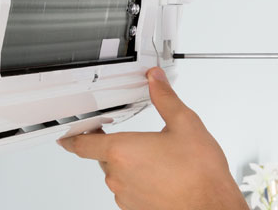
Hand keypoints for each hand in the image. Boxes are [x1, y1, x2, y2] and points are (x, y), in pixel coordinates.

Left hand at [58, 67, 247, 209]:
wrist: (211, 208)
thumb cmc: (200, 176)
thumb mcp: (185, 124)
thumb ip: (165, 99)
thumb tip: (155, 81)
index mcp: (123, 151)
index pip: (83, 143)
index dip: (72, 137)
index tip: (66, 135)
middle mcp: (118, 176)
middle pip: (105, 157)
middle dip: (120, 148)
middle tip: (143, 142)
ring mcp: (125, 197)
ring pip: (119, 176)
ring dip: (132, 167)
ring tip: (161, 162)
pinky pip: (130, 192)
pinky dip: (141, 183)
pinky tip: (163, 178)